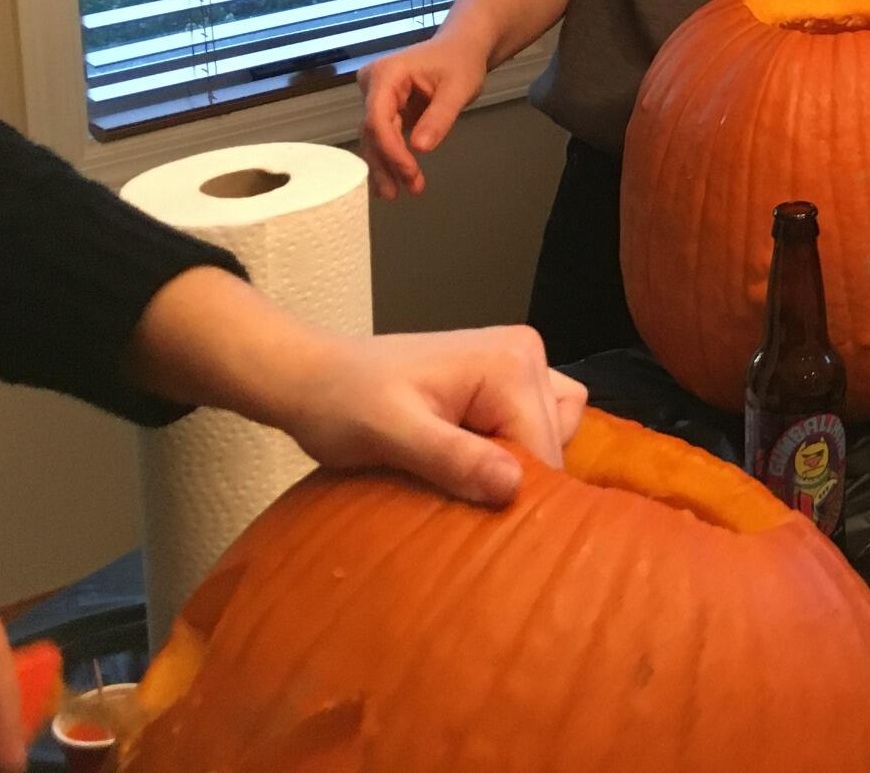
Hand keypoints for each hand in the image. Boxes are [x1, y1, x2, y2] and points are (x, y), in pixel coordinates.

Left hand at [258, 326, 586, 507]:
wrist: (313, 378)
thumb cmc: (342, 405)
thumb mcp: (391, 435)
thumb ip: (452, 457)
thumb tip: (514, 486)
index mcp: (510, 363)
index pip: (545, 448)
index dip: (514, 492)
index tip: (470, 516)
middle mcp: (526, 353)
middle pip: (556, 440)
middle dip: (514, 475)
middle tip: (456, 492)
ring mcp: (517, 361)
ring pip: (554, 430)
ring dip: (518, 460)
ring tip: (463, 473)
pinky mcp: (503, 376)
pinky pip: (535, 420)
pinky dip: (513, 446)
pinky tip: (470, 458)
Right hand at [356, 33, 489, 198]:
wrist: (462, 48)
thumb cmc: (462, 62)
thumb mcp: (458, 88)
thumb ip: (439, 117)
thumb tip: (420, 149)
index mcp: (386, 74)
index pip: (378, 118)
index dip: (391, 149)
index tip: (409, 172)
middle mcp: (373, 85)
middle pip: (373, 131)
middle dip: (388, 163)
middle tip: (401, 192)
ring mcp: (377, 98)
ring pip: (376, 138)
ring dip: (388, 166)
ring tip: (401, 193)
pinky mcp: (386, 110)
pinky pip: (385, 137)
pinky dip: (393, 158)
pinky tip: (398, 181)